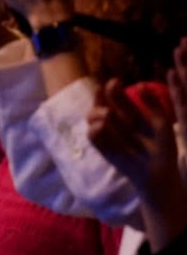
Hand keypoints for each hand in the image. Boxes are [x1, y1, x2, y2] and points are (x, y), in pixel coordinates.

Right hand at [88, 78, 178, 197]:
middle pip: (99, 105)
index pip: (115, 96)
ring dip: (95, 113)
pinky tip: (101, 127)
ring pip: (91, 118)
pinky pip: (92, 136)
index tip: (115, 82)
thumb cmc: (163, 148)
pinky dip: (94, 130)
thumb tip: (140, 84)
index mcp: (129, 113)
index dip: (113, 88)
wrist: (160, 172)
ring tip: (107, 114)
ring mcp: (108, 135)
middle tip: (104, 94)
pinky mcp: (103, 148)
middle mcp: (116, 122)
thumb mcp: (161, 122)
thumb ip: (153, 103)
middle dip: (99, 98)